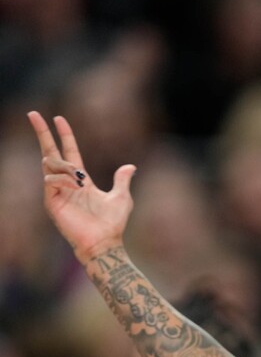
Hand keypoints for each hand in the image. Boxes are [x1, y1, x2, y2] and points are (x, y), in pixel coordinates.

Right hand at [27, 112, 135, 264]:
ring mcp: (56, 192)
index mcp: (80, 180)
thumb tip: (130, 166)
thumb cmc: (112, 224)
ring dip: (65, 166)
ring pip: (50, 164)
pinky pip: (50, 180)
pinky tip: (77, 186)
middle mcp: (66, 183)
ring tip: (81, 179)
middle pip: (50, 152)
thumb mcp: (122, 197)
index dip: (64, 135)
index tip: (59, 118)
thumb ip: (122, 180)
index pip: (69, 152)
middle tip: (33, 113)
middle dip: (42, 133)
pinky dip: (64, 179)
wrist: (105, 242)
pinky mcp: (51, 202)